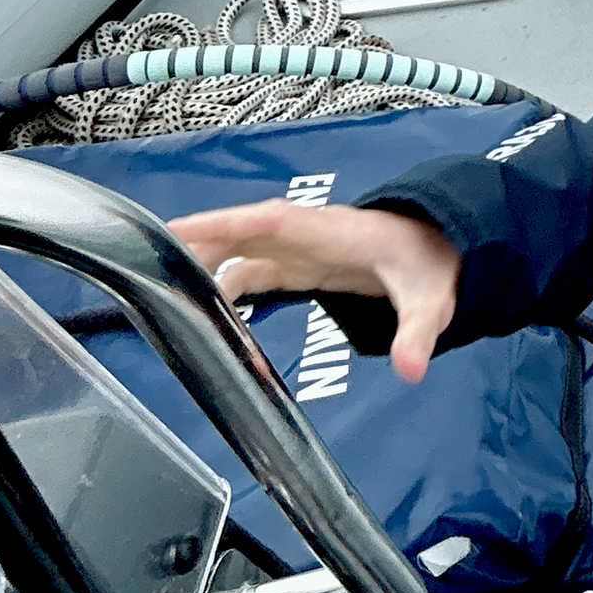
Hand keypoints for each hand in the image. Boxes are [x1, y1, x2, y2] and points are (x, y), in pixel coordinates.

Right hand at [168, 200, 462, 384]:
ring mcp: (302, 248)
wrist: (446, 245)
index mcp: (332, 234)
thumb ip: (419, 333)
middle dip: (196, 246)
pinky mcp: (302, 264)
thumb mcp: (431, 300)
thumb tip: (411, 369)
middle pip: (241, 233)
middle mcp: (309, 235)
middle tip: (146, 269)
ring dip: (206, 268)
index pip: (270, 223)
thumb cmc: (433, 264)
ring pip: (241, 252)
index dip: (222, 225)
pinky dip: (227, 286)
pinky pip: (253, 269)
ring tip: (164, 297)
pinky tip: (208, 313)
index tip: (177, 230)